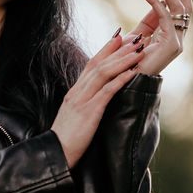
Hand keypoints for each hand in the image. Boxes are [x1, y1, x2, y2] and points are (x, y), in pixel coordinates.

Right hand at [51, 30, 145, 167]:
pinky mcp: (89, 111)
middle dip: (118, 50)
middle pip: (98, 64)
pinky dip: (121, 79)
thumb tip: (95, 101)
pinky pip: (107, 91)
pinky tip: (133, 72)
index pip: (90, 65)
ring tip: (139, 51)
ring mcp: (82, 100)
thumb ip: (83, 106)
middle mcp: (77, 92)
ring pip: (104, 73)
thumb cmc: (64, 140)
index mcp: (74, 93)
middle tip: (135, 39)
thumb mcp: (73, 118)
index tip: (118, 38)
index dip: (105, 50)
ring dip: (123, 60)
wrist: (54, 154)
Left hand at [127, 0, 192, 75]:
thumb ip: (149, 18)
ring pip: (177, 8)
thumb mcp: (139, 34)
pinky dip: (156, 3)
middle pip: (185, 5)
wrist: (127, 83)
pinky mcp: (171, 45)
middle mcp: (178, 38)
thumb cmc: (130, 62)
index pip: (179, 8)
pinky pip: (165, 18)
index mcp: (171, 35)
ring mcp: (177, 42)